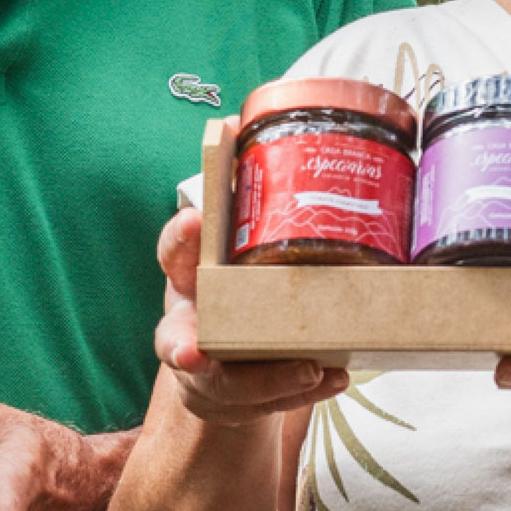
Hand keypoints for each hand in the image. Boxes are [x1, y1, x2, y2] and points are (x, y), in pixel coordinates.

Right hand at [154, 203, 346, 427]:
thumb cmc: (238, 285)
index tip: (194, 220)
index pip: (174, 251)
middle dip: (185, 345)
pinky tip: (336, 377)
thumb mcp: (237, 240)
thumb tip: (262, 107)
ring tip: (311, 368)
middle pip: (176, 335)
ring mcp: (208, 371)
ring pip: (227, 383)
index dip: (181, 235)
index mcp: (190, 275)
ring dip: (268, 378)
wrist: (225, 359)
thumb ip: (246, 191)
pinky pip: (269, 403)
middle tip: (196, 351)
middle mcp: (190, 323)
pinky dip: (305, 391)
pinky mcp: (236, 402)